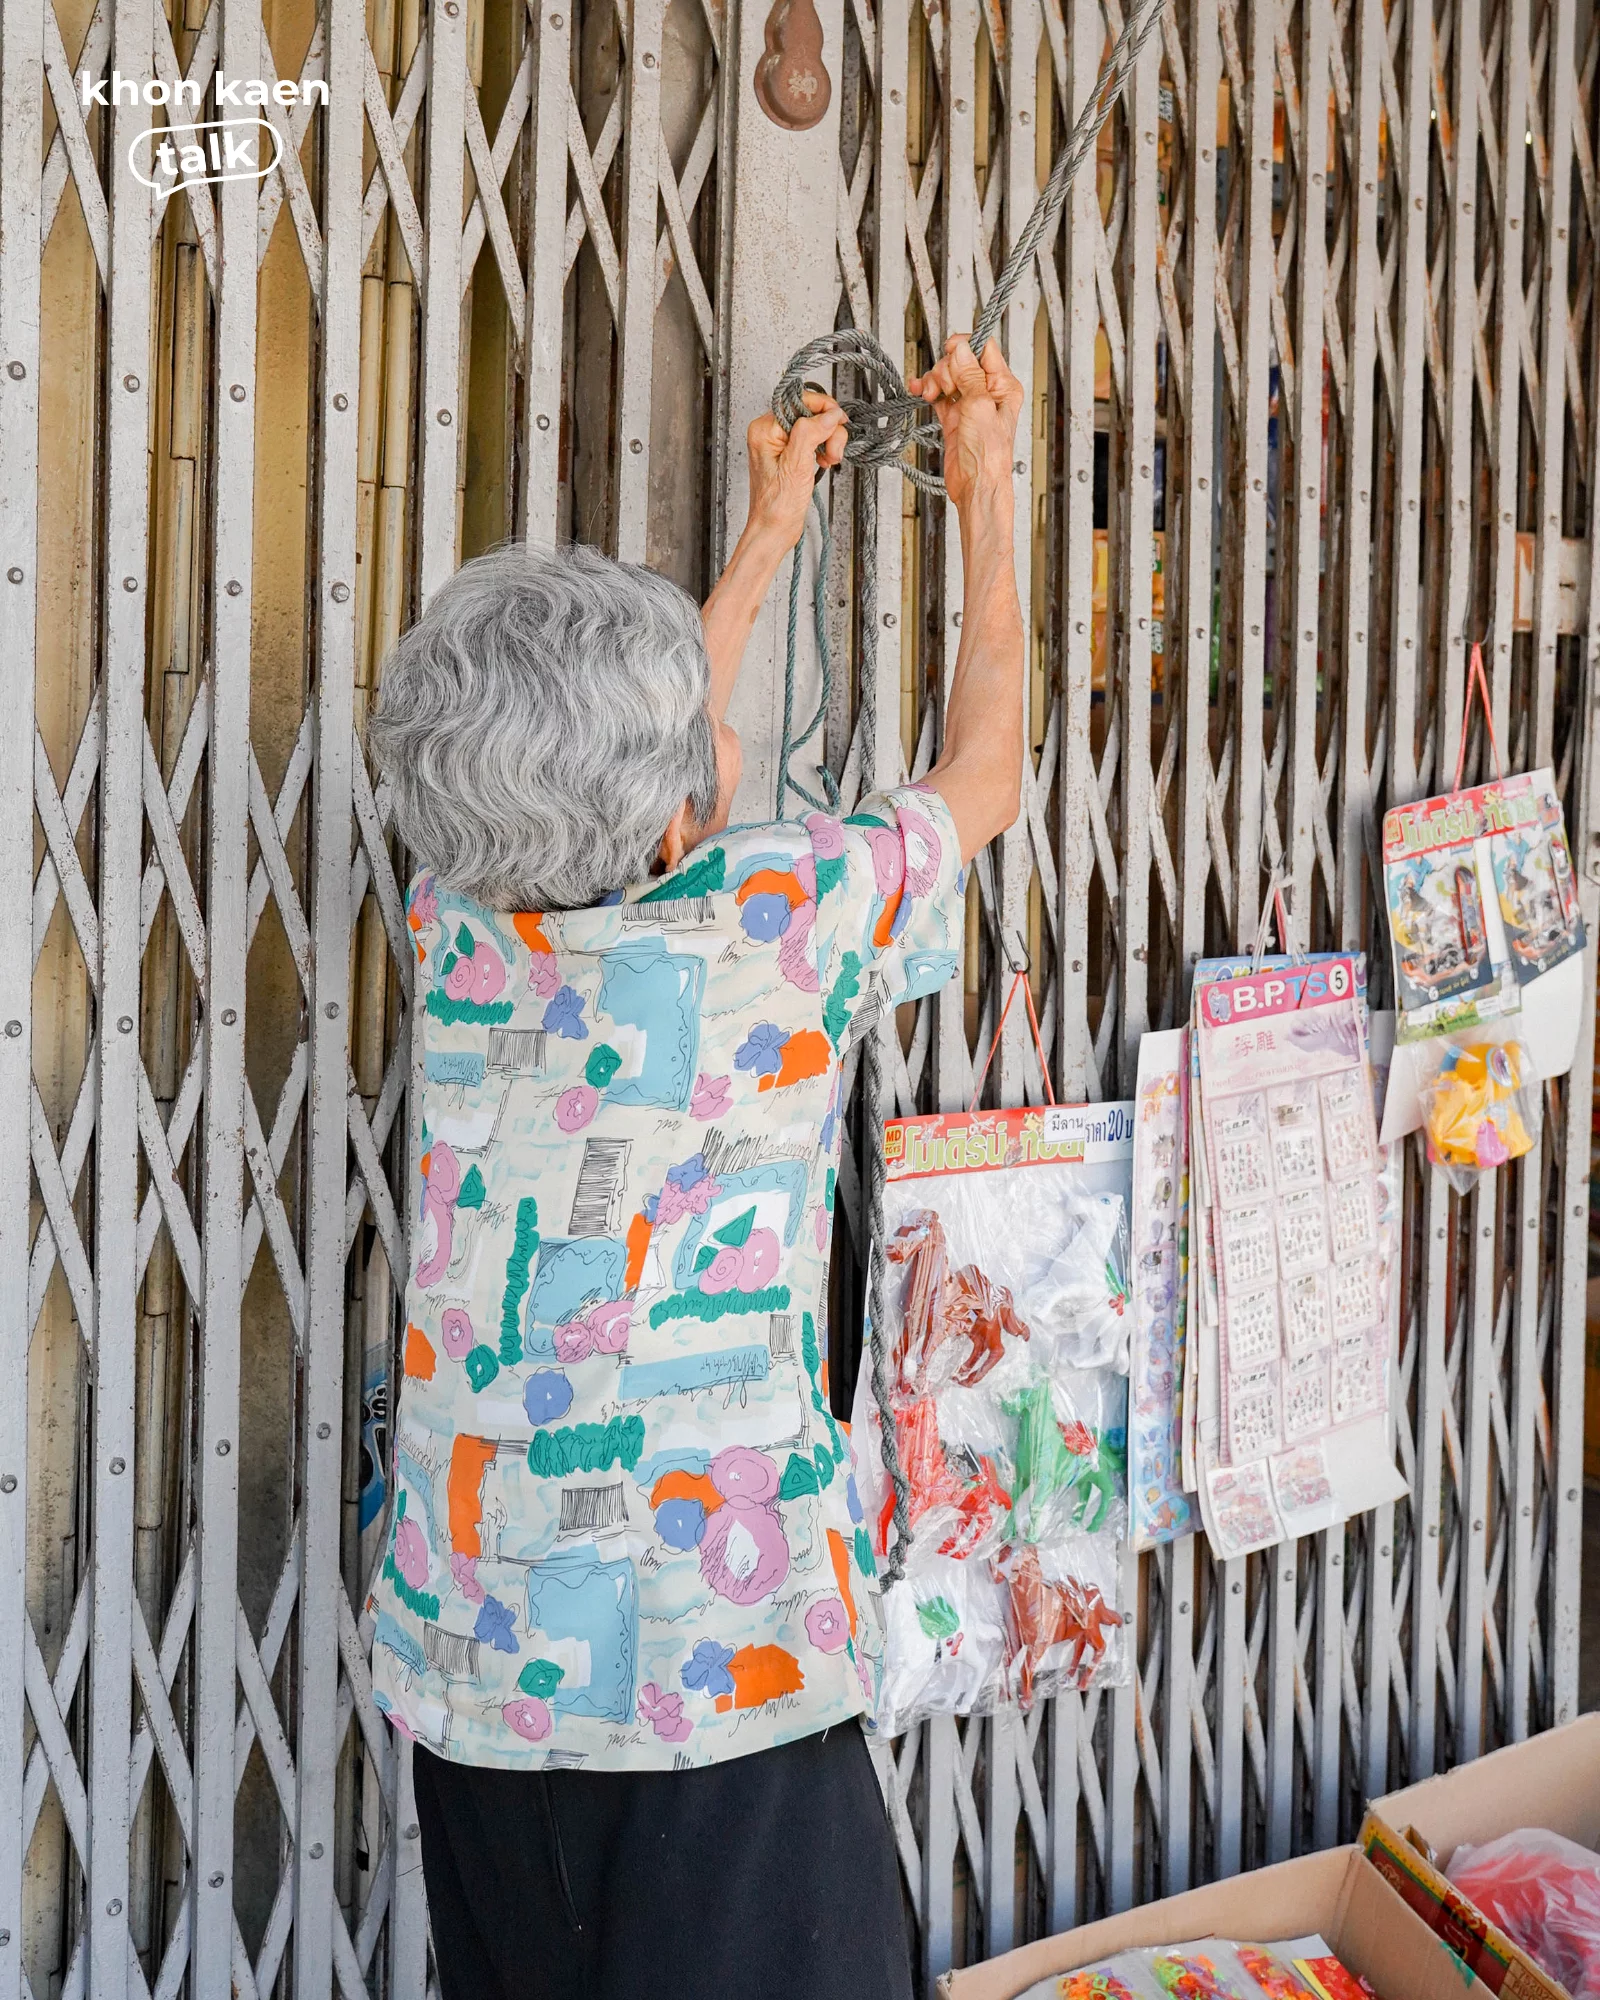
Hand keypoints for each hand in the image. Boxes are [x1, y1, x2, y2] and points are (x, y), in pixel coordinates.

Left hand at [743, 392, 847, 553]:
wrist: (774, 530)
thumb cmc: (777, 506)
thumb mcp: (796, 465)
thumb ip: (811, 433)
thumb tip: (830, 413)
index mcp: (764, 429)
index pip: (799, 401)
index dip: (823, 408)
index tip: (840, 421)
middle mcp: (770, 432)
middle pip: (810, 412)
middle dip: (828, 430)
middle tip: (833, 452)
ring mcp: (781, 442)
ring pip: (816, 426)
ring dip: (829, 441)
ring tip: (830, 461)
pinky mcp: (790, 453)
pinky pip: (814, 440)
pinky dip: (824, 449)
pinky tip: (824, 462)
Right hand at [908, 335, 1022, 516]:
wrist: (976, 485)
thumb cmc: (988, 454)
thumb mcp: (980, 406)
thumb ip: (969, 374)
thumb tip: (961, 348)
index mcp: (1003, 385)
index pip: (985, 349)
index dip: (965, 347)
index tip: (949, 351)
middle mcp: (987, 391)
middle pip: (961, 361)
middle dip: (946, 368)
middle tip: (944, 386)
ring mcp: (969, 404)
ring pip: (947, 377)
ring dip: (934, 380)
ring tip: (929, 394)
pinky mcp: (953, 417)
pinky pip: (938, 395)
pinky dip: (927, 390)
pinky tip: (918, 390)